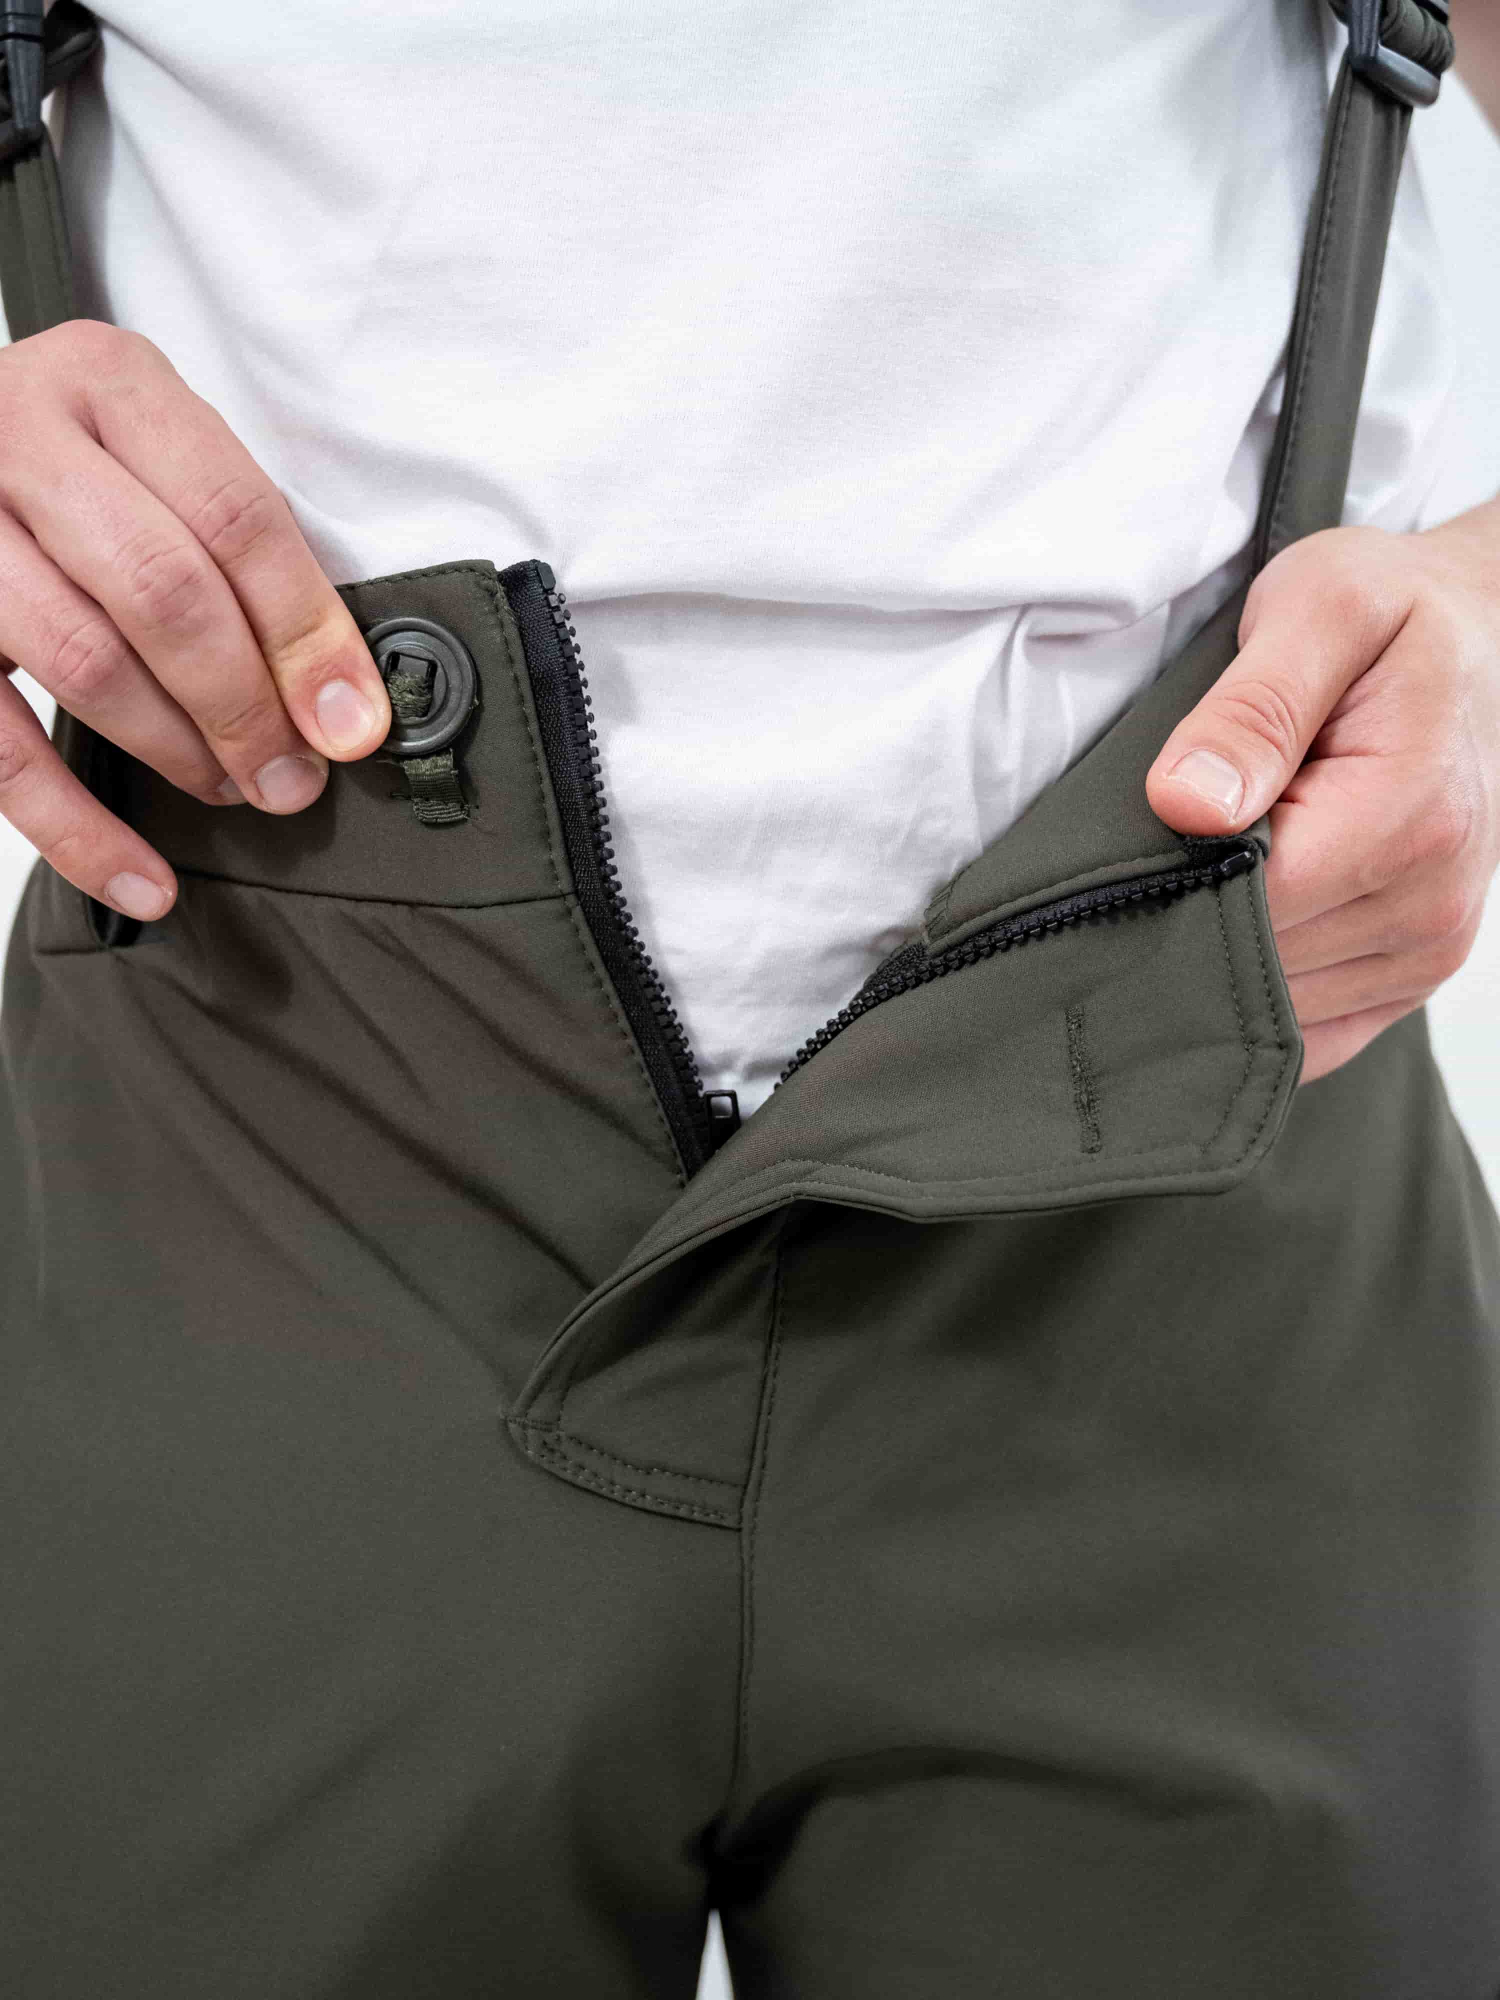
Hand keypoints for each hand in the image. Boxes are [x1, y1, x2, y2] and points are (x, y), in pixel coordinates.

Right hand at [0, 321, 390, 922]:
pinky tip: (143, 881)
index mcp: (109, 382)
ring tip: (233, 791)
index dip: (307, 633)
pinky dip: (78, 831)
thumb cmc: (87, 468)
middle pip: (163, 591)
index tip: (353, 723)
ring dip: (178, 751)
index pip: (235, 517)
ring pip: (84, 661)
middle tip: (292, 777)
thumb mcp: (164, 458)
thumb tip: (342, 708)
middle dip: (246, 705)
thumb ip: (242, 554)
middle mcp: (17, 433)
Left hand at [1146, 517, 1499, 1083]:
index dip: (1175, 874)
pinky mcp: (1411, 977)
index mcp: (1410, 813)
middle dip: (1189, 915)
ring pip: (1272, 1007)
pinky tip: (1233, 933)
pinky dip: (1256, 1000)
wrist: (1480, 637)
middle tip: (1164, 844)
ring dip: (1220, 955)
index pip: (1250, 897)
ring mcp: (1428, 951)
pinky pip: (1308, 1035)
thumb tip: (1187, 803)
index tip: (1143, 830)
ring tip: (1215, 867)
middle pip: (1255, 961)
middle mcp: (1432, 901)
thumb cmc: (1392, 616)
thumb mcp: (1317, 608)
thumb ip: (1253, 709)